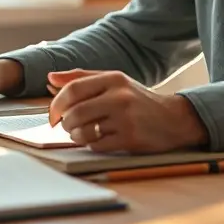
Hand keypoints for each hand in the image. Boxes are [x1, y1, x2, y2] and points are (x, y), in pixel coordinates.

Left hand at [47, 69, 208, 153]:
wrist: (173, 119)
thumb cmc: (137, 100)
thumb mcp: (113, 82)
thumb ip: (81, 78)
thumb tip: (50, 78)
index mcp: (114, 78)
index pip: (73, 89)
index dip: (56, 103)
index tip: (53, 114)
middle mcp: (120, 97)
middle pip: (75, 112)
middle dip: (65, 123)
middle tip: (67, 126)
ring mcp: (126, 119)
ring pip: (84, 131)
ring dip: (76, 135)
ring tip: (82, 133)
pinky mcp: (130, 139)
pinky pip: (97, 145)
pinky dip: (92, 144)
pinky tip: (100, 139)